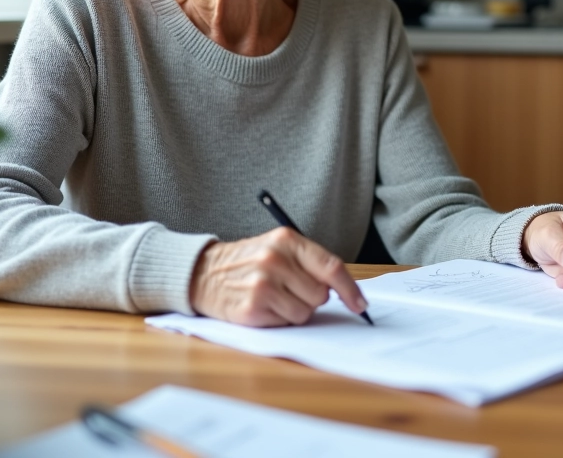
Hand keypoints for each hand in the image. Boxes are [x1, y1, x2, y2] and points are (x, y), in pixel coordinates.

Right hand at [189, 227, 369, 326]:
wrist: (202, 273)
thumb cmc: (247, 261)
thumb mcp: (277, 247)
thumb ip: (308, 262)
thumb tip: (343, 289)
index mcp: (286, 240)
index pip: (331, 267)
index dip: (350, 289)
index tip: (360, 304)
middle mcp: (275, 260)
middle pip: (320, 295)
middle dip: (311, 297)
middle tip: (290, 289)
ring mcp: (263, 285)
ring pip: (305, 312)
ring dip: (294, 310)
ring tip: (274, 297)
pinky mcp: (252, 309)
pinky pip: (285, 323)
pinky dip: (278, 319)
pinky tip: (262, 306)